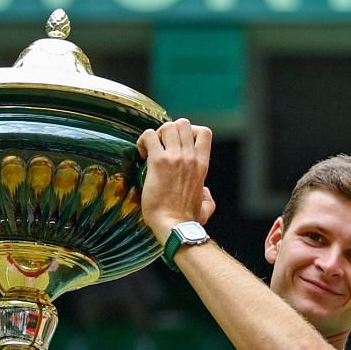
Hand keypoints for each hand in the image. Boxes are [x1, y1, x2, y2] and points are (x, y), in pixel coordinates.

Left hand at [136, 119, 215, 240]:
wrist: (174, 226)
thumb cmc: (188, 220)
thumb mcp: (206, 208)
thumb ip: (208, 198)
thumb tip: (206, 192)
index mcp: (202, 165)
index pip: (204, 132)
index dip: (190, 131)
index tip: (179, 144)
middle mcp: (190, 157)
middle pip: (183, 124)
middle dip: (170, 130)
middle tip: (161, 145)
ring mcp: (174, 158)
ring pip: (167, 126)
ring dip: (157, 134)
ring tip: (150, 149)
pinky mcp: (158, 162)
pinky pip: (149, 136)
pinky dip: (143, 140)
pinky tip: (141, 154)